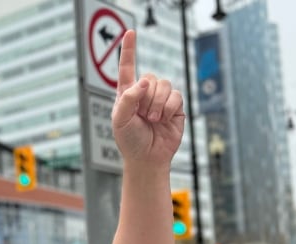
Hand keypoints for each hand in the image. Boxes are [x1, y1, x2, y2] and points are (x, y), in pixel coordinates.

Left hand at [112, 30, 184, 167]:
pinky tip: (163, 119)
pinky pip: (176, 95)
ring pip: (164, 85)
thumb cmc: (129, 140)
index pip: (127, 68)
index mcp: (126, 94)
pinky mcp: (175, 106)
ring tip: (152, 119)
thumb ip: (128, 98)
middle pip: (150, 78)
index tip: (130, 33)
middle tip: (143, 116)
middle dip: (146, 97)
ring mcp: (161, 98)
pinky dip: (169, 107)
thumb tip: (144, 81)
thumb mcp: (120, 120)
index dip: (129, 50)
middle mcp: (144, 93)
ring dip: (157, 103)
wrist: (147, 158)